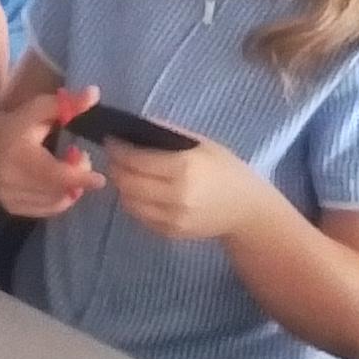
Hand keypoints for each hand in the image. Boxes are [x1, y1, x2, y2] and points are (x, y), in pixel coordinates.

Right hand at [0, 84, 105, 217]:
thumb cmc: (7, 125)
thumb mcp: (34, 110)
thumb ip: (65, 105)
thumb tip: (94, 94)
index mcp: (19, 155)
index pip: (55, 174)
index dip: (80, 177)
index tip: (101, 179)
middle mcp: (12, 181)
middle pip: (59, 189)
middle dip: (78, 176)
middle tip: (79, 156)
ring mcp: (10, 198)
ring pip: (54, 201)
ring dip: (70, 188)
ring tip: (67, 167)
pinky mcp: (10, 208)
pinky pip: (45, 209)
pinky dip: (58, 198)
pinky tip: (58, 183)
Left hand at [103, 133, 277, 243]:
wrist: (247, 210)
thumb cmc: (226, 170)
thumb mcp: (203, 144)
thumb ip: (169, 135)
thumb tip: (136, 126)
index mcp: (184, 167)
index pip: (136, 159)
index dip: (118, 149)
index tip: (111, 140)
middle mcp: (176, 195)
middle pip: (127, 182)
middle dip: (115, 167)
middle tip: (114, 156)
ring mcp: (172, 218)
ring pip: (128, 202)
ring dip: (121, 186)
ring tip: (124, 172)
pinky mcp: (170, 233)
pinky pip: (140, 217)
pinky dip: (133, 202)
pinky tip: (139, 191)